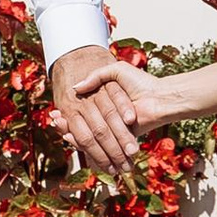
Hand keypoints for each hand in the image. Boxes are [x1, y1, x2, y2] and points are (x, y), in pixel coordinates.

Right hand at [49, 45, 163, 168]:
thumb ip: (97, 76)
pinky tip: (72, 138)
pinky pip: (98, 145)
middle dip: (67, 125)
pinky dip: (84, 143)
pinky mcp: (119, 139)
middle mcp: (107, 118)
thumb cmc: (139, 82)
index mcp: (104, 103)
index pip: (81, 112)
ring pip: (87, 137)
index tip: (57, 113)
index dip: (68, 113)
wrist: (160, 97)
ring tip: (62, 130)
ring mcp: (113, 129)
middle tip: (56, 120)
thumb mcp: (116, 71)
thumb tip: (76, 87)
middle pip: (82, 126)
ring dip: (73, 135)